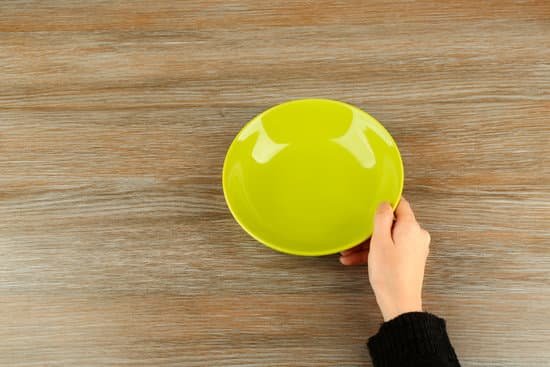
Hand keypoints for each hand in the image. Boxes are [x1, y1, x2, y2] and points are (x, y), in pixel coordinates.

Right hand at [339, 197, 429, 320]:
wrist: (400, 304)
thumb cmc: (389, 274)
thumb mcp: (379, 242)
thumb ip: (382, 219)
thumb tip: (385, 203)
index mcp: (411, 228)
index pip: (401, 205)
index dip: (385, 204)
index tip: (371, 206)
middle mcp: (417, 236)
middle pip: (391, 224)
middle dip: (369, 231)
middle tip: (352, 238)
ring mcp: (414, 249)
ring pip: (388, 239)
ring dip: (367, 245)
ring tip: (348, 253)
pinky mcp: (410, 260)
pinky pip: (391, 250)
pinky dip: (375, 253)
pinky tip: (355, 260)